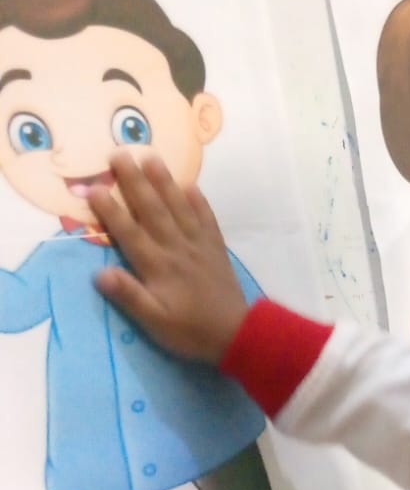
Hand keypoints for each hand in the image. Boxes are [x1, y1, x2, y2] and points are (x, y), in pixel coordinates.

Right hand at [88, 150, 249, 364]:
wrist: (236, 335)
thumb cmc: (190, 331)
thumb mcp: (154, 321)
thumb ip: (129, 296)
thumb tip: (99, 274)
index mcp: (158, 266)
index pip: (128, 232)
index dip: (110, 210)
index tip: (92, 187)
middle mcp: (177, 248)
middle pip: (152, 209)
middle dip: (134, 181)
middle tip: (118, 154)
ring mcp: (199, 245)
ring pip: (179, 207)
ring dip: (164, 182)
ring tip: (151, 157)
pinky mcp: (216, 249)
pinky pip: (207, 219)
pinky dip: (199, 201)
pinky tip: (191, 185)